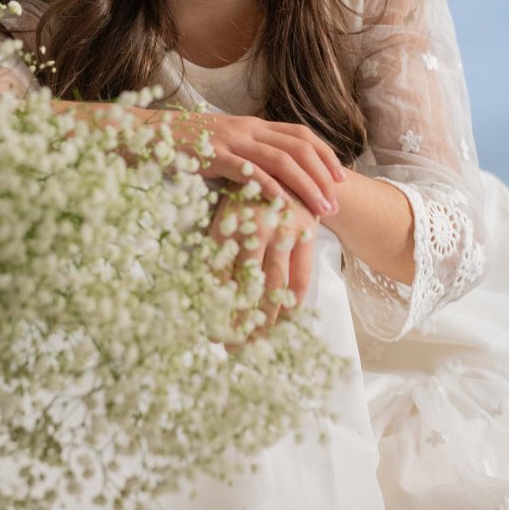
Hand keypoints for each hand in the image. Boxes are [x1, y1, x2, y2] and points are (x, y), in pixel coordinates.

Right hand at [168, 110, 345, 217]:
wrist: (146, 135)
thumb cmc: (184, 146)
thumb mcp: (223, 146)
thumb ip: (246, 156)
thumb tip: (270, 180)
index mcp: (252, 125)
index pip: (300, 134)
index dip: (324, 154)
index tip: (340, 177)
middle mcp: (247, 128)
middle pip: (299, 147)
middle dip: (322, 175)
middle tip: (336, 202)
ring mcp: (232, 140)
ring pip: (282, 160)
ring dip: (306, 185)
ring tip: (321, 210)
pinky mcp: (215, 155)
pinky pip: (250, 171)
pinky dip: (271, 188)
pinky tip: (285, 206)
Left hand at [209, 193, 317, 336]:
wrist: (288, 164)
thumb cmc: (247, 194)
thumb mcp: (225, 212)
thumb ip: (217, 247)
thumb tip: (203, 290)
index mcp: (227, 221)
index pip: (217, 273)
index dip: (213, 304)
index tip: (210, 330)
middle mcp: (255, 226)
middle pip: (245, 286)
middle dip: (237, 320)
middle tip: (229, 346)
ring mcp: (283, 231)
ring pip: (273, 288)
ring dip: (263, 320)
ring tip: (253, 342)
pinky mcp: (305, 235)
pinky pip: (300, 279)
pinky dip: (292, 304)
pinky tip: (282, 321)